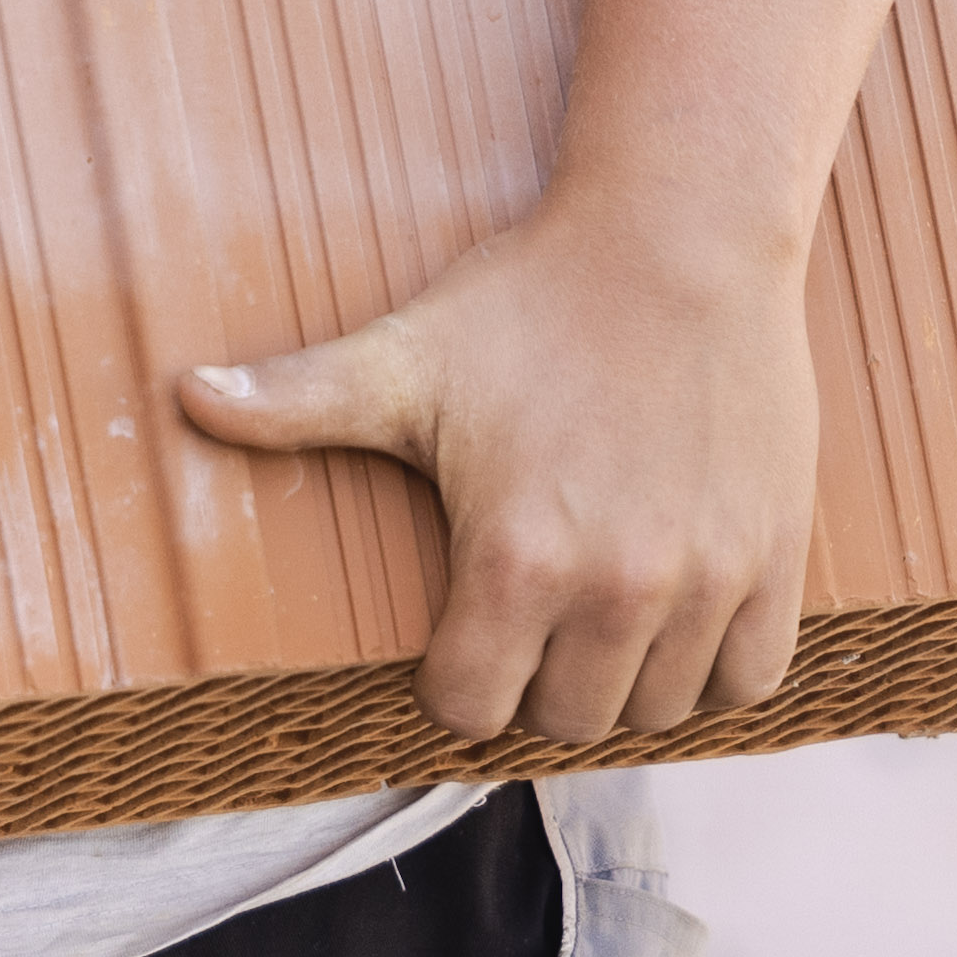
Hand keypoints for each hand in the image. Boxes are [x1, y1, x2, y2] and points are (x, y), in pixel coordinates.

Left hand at [178, 194, 819, 746]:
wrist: (680, 235)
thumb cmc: (533, 298)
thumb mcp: (406, 356)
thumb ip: (293, 399)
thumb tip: (181, 395)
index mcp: (516, 558)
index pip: (469, 709)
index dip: (453, 676)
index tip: (459, 632)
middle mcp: (617, 588)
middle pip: (564, 721)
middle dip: (536, 682)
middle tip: (530, 618)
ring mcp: (706, 581)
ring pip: (657, 712)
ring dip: (623, 681)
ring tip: (598, 615)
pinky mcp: (775, 561)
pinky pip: (750, 680)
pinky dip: (714, 668)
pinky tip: (676, 616)